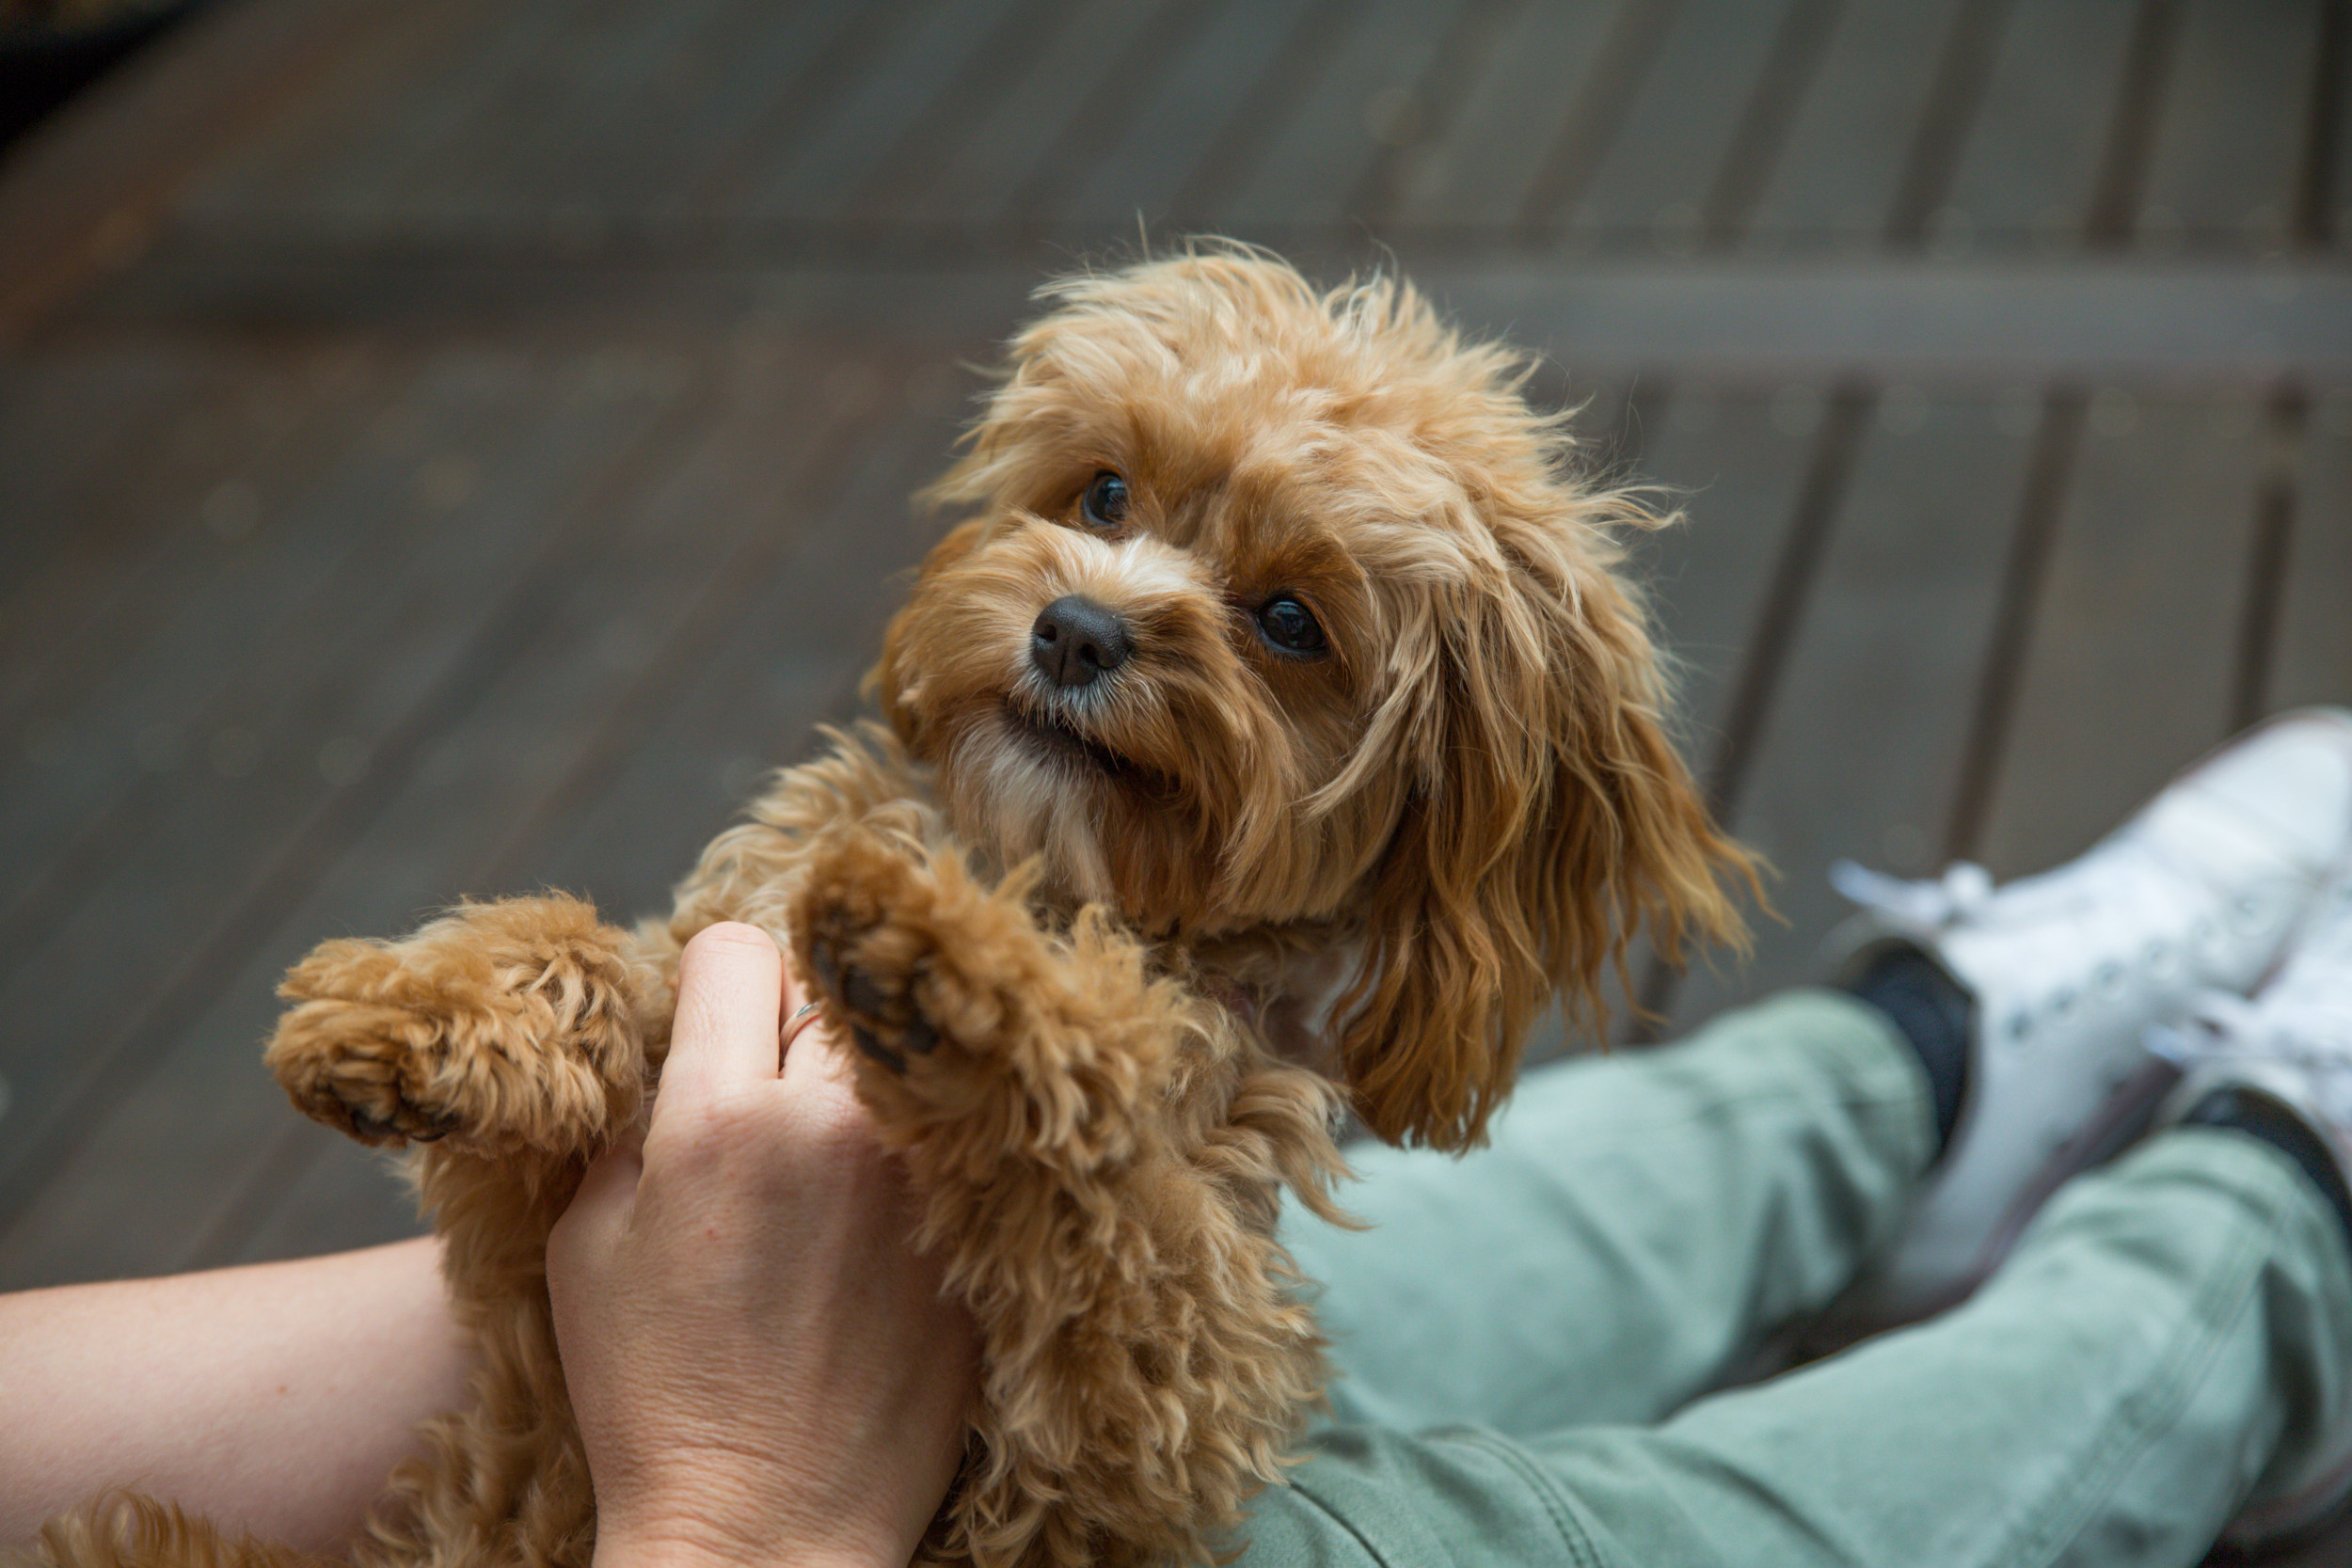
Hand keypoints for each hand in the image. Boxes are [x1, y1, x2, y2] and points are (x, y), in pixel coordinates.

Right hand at [548, 923, 977, 1567]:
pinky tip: (883, 1206)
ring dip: (863, 1079)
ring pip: (900, 1052)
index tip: (715, 1022)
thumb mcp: (587, 1247)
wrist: (764, 1530)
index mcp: (716, 1119)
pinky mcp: (973, 1229)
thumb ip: (635, 1123)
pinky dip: (921, 1145)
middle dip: (791, 1025)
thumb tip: (679, 1048)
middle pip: (828, 986)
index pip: (738, 948)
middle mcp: (829, 1127)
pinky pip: (954, 1132)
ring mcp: (917, 1177)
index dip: (716, 978)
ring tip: (834, 1149)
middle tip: (771, 1092)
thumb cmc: (653, 1397)